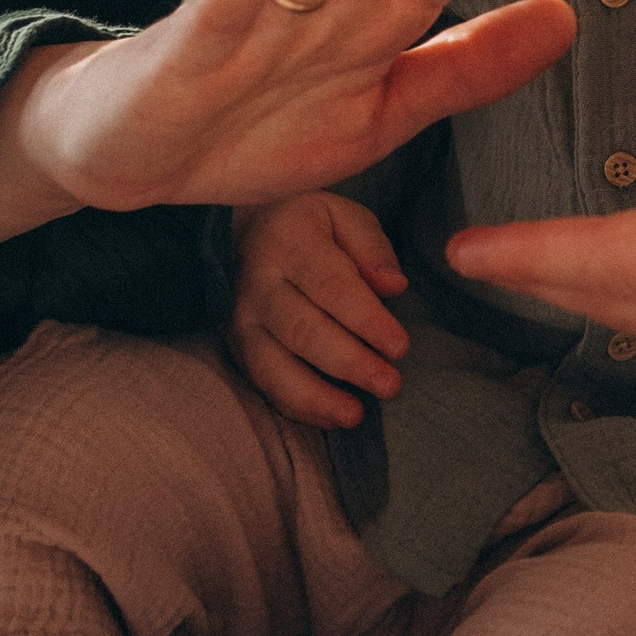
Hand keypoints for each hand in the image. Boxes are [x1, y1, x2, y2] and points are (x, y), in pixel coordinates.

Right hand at [232, 194, 411, 428]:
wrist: (246, 234)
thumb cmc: (310, 228)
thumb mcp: (345, 217)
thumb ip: (372, 248)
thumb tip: (394, 286)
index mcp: (289, 241)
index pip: (332, 285)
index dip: (367, 320)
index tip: (399, 347)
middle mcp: (258, 282)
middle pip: (304, 330)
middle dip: (350, 363)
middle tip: (390, 385)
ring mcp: (242, 319)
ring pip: (275, 365)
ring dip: (318, 396)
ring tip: (356, 415)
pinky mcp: (236, 348)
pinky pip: (264, 384)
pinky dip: (298, 407)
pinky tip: (332, 418)